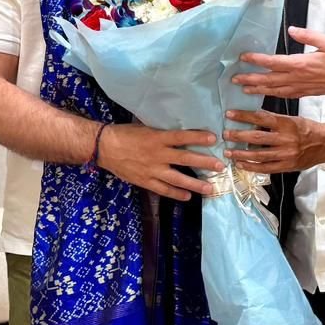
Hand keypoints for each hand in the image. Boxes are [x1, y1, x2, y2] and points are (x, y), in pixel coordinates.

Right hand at [97, 124, 223, 200]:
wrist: (104, 147)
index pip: (182, 137)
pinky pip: (163, 189)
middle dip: (204, 162)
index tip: (214, 138)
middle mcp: (157, 154)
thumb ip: (162, 133)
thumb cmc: (125, 134)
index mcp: (157, 137)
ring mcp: (152, 169)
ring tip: (210, 188)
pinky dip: (176, 194)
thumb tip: (181, 134)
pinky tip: (188, 196)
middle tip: (220, 166)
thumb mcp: (145, 127)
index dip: (198, 137)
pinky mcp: (145, 181)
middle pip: (185, 158)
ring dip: (195, 184)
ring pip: (177, 178)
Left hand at [223, 110, 324, 173]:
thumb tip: (252, 118)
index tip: (230, 114)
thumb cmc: (307, 129)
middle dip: (238, 136)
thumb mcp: (292, 119)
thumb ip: (273, 120)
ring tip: (229, 152)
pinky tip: (241, 165)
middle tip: (225, 135)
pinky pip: (266, 168)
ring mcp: (286, 155)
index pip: (261, 118)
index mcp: (286, 123)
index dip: (244, 116)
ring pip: (259, 155)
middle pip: (257, 138)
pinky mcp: (287, 167)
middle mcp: (286, 139)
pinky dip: (251, 167)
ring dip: (241, 154)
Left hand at [232, 27, 324, 99]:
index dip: (257, 60)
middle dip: (250, 79)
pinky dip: (273, 95)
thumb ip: (308, 35)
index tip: (243, 57)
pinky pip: (286, 95)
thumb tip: (291, 30)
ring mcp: (302, 87)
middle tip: (234, 79)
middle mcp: (298, 78)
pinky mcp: (307, 92)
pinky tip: (267, 95)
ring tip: (244, 90)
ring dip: (258, 90)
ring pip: (275, 90)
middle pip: (269, 79)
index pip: (273, 62)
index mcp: (301, 64)